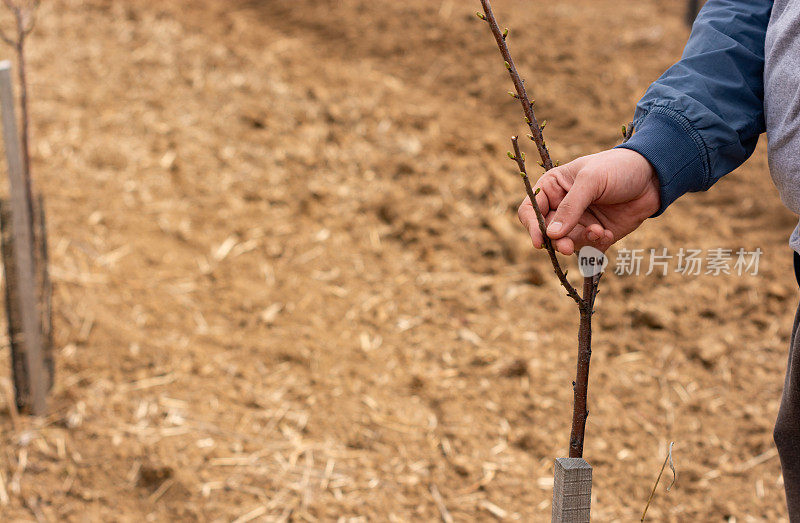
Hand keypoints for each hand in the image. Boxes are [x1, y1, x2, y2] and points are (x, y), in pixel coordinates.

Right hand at [518, 148, 659, 254]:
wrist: (654, 176)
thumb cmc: (618, 168)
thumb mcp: (591, 181)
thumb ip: (570, 208)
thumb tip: (551, 235)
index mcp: (553, 187)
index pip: (530, 209)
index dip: (532, 226)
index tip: (539, 241)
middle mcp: (563, 206)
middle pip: (547, 231)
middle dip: (558, 241)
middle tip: (568, 247)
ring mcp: (579, 221)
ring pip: (567, 242)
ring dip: (580, 241)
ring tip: (599, 232)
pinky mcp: (596, 233)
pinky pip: (588, 248)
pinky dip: (596, 244)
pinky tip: (607, 233)